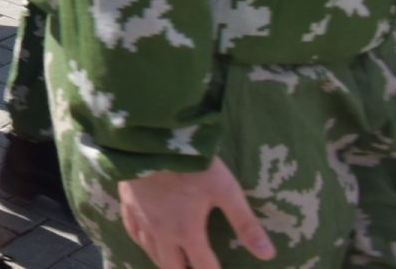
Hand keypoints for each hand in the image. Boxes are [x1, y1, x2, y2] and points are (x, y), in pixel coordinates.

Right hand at [118, 159, 273, 268]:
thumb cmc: (191, 165)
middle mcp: (162, 233)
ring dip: (166, 263)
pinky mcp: (127, 203)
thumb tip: (269, 255)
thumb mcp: (225, 191)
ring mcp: (142, 219)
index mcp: (187, 232)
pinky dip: (142, 244)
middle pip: (172, 268)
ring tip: (175, 264)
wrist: (149, 140)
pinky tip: (145, 242)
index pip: (203, 267)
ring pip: (151, 253)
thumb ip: (245, 223)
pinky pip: (132, 233)